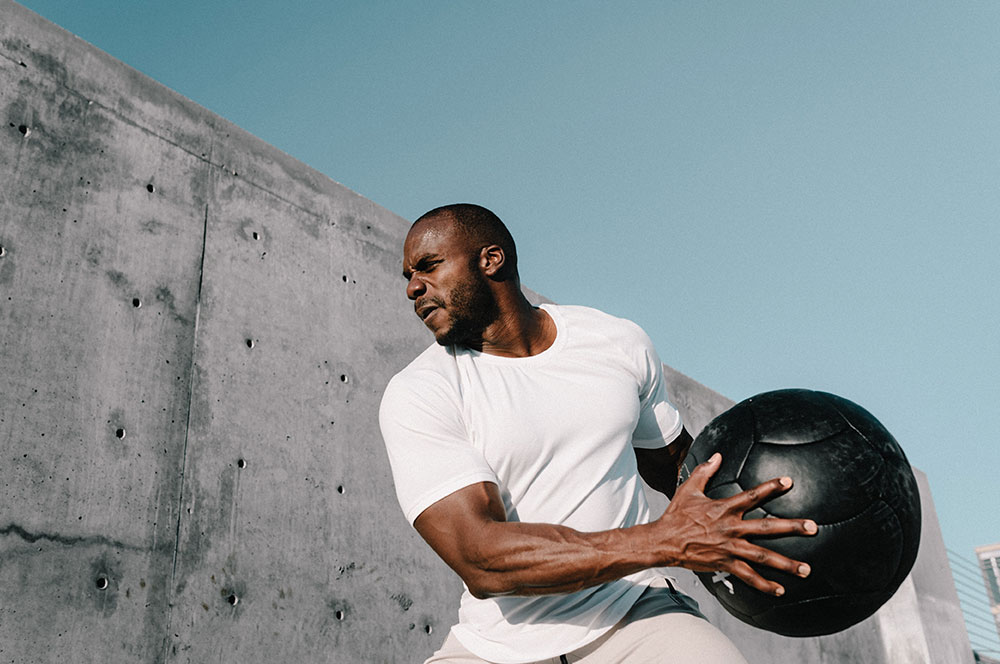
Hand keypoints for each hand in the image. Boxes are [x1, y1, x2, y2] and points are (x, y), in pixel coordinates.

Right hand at [654, 452, 816, 595]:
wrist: (664, 541)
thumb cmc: (676, 514)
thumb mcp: (689, 489)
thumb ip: (705, 471)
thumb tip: (718, 455)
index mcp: (724, 508)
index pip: (752, 495)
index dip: (771, 487)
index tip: (788, 482)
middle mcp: (731, 528)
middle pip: (766, 528)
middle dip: (791, 527)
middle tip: (813, 527)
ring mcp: (729, 548)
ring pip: (762, 557)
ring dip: (785, 564)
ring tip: (806, 569)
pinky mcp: (724, 563)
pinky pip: (747, 576)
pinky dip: (764, 584)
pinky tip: (780, 590)